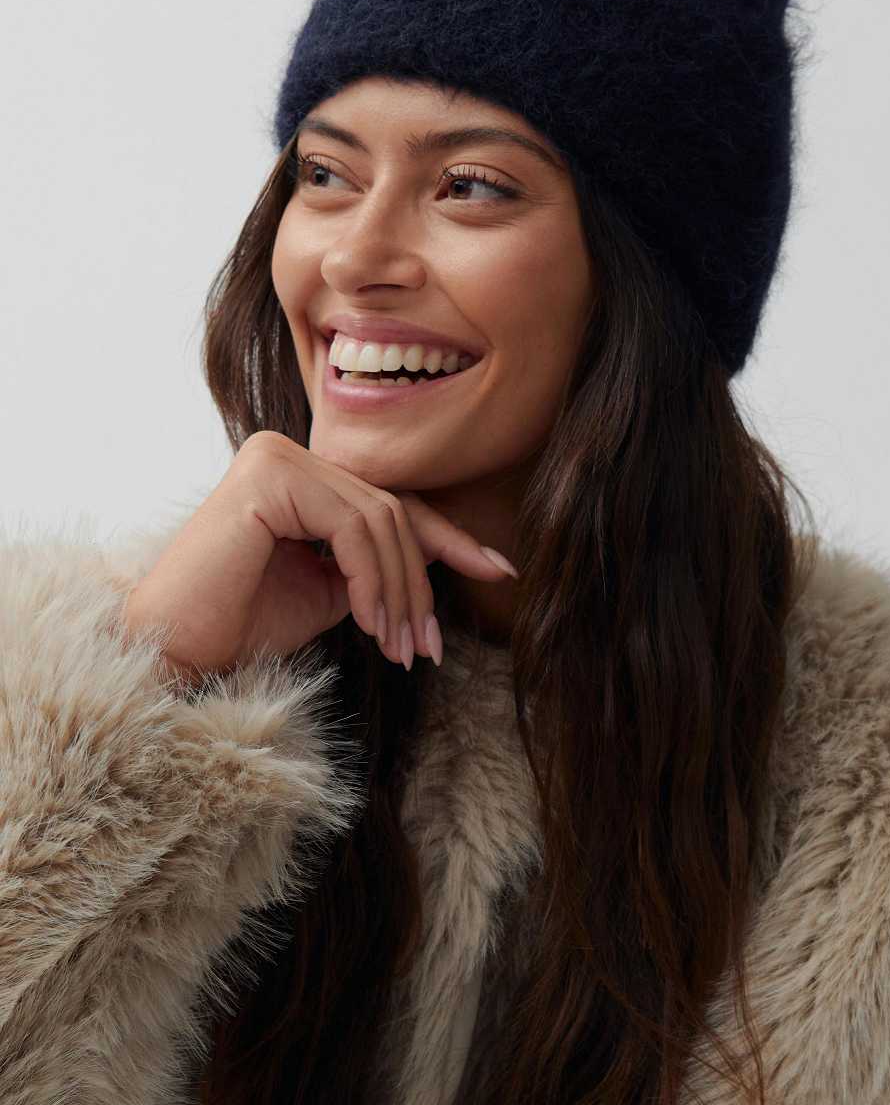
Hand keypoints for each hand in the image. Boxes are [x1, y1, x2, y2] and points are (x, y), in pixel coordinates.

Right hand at [120, 430, 516, 682]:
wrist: (177, 651)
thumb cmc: (242, 625)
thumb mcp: (329, 589)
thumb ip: (373, 563)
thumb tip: (438, 558)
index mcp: (297, 473)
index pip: (386, 502)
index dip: (447, 538)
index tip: (498, 569)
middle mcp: (285, 453)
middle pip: (390, 510)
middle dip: (420, 582)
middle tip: (428, 646)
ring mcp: (275, 457)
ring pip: (380, 519)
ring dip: (401, 591)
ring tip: (403, 648)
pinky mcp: (269, 476)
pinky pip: (352, 527)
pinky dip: (374, 579)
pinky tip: (373, 625)